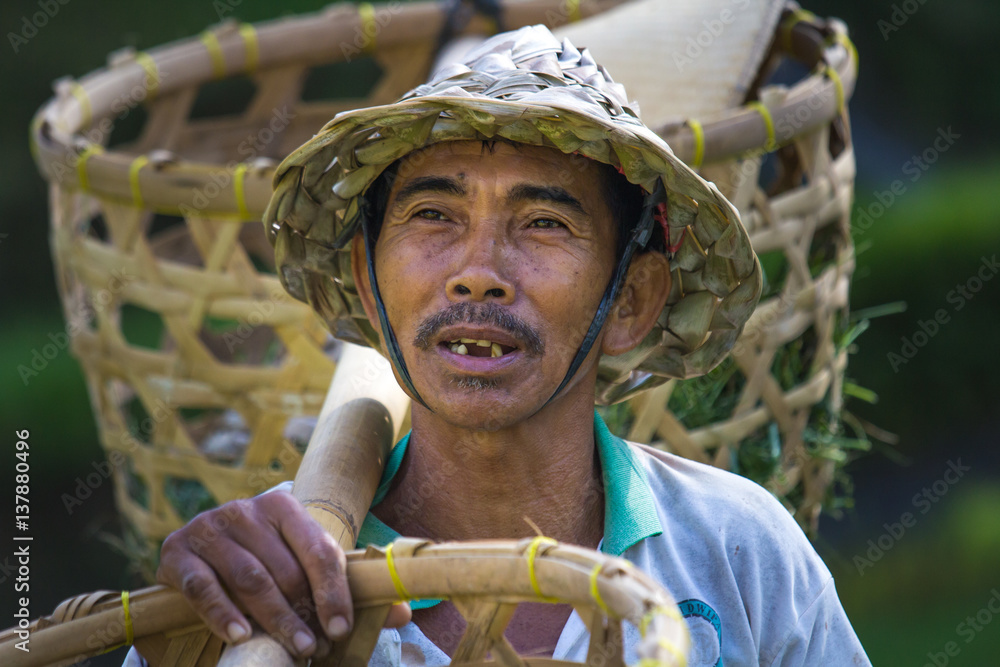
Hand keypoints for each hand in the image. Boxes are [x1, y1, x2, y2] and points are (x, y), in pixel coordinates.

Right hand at [156, 490, 411, 658]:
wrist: (204, 549)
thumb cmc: (266, 559)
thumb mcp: (303, 564)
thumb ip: (348, 588)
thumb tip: (407, 613)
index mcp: (283, 505)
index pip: (319, 550)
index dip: (334, 593)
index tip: (341, 630)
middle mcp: (246, 510)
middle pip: (285, 570)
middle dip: (305, 613)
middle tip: (317, 648)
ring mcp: (209, 528)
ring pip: (250, 579)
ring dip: (274, 619)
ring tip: (295, 649)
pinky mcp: (177, 552)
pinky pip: (205, 587)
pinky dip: (224, 615)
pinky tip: (242, 637)